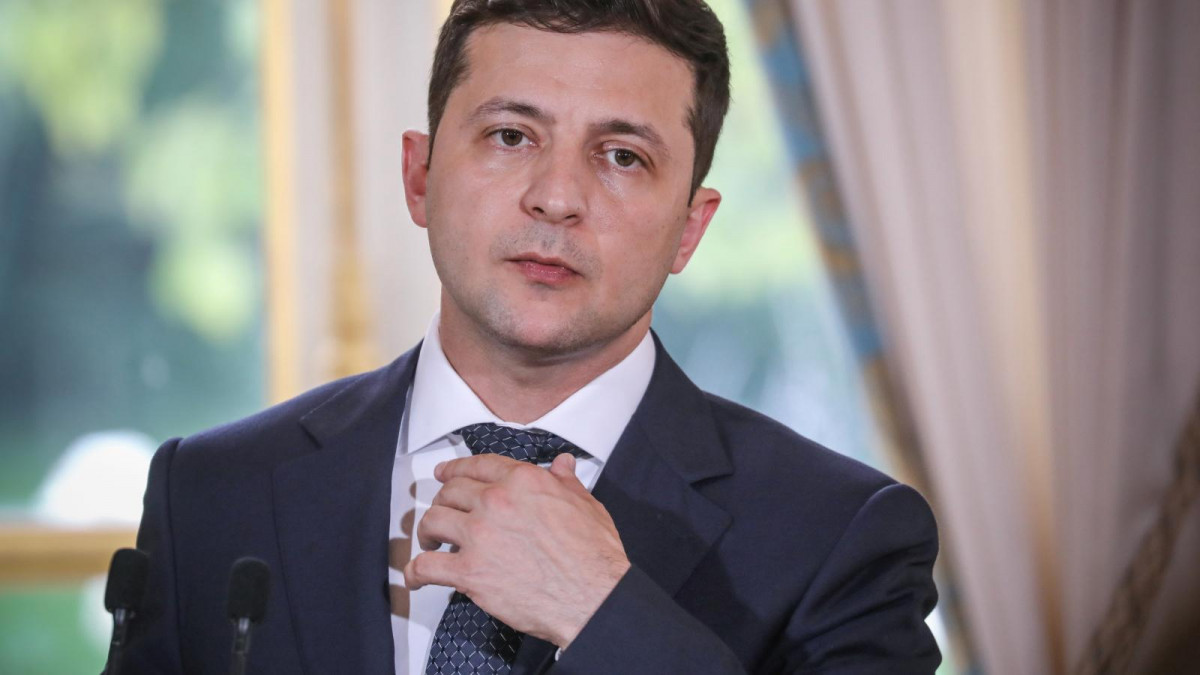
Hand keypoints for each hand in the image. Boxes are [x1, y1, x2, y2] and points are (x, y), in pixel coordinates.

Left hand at [404, 453, 630, 647]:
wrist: (592, 596)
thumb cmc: (592, 554)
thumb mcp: (585, 504)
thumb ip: (565, 482)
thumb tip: (563, 464)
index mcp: (522, 481)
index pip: (477, 465)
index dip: (454, 469)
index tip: (444, 474)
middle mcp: (496, 502)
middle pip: (450, 491)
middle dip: (443, 501)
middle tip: (443, 513)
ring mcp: (479, 536)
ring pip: (433, 521)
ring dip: (427, 531)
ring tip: (430, 541)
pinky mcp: (470, 572)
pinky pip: (427, 566)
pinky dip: (416, 572)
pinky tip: (417, 577)